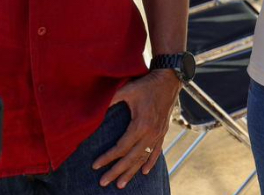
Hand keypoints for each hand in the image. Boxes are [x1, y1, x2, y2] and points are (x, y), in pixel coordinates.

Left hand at [92, 70, 179, 187]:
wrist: (169, 79)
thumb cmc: (146, 84)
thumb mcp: (127, 90)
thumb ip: (111, 100)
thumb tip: (93, 109)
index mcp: (141, 124)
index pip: (121, 147)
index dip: (107, 158)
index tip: (95, 166)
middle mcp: (151, 132)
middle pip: (131, 157)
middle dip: (117, 171)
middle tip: (103, 182)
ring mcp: (159, 133)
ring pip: (144, 157)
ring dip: (132, 171)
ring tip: (121, 184)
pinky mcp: (163, 131)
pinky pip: (157, 151)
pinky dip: (150, 162)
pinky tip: (144, 171)